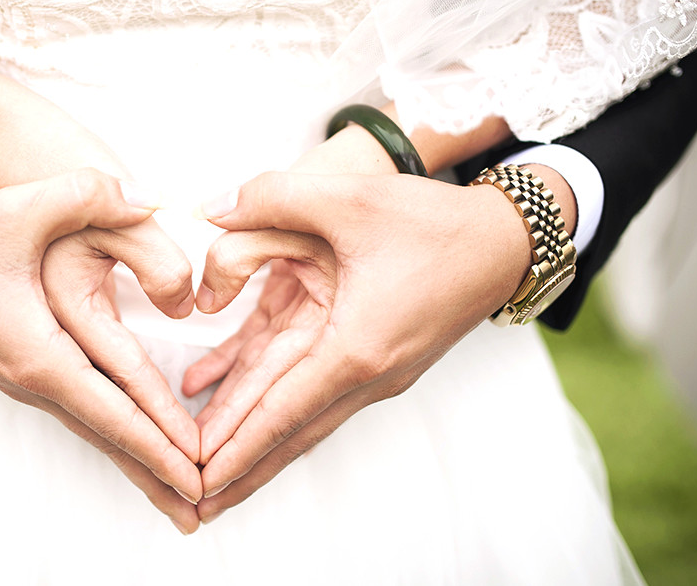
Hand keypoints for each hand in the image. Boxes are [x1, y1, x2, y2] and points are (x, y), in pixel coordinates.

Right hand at [0, 169, 202, 532]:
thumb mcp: (19, 208)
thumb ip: (89, 195)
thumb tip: (151, 199)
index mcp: (38, 353)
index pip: (113, 409)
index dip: (160, 441)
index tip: (200, 474)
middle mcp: (31, 377)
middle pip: (107, 437)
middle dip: (156, 473)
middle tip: (203, 510)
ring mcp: (22, 377)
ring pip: (93, 427)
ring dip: (136, 458)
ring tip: (174, 490)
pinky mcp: (19, 366)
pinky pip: (78, 409)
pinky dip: (112, 430)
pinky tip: (131, 437)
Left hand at [187, 169, 538, 522]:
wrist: (504, 242)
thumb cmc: (433, 223)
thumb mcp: (348, 197)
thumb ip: (271, 197)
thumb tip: (209, 210)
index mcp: (356, 347)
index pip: (281, 412)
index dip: (235, 447)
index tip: (199, 481)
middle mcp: (366, 374)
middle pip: (288, 432)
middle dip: (239, 468)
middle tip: (192, 500)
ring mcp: (372, 372)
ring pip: (298, 416)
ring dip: (253, 442)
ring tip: (209, 471)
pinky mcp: (372, 358)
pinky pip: (311, 386)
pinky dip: (270, 398)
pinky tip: (224, 388)